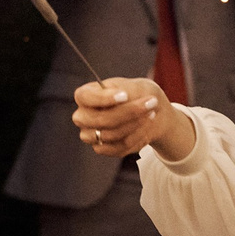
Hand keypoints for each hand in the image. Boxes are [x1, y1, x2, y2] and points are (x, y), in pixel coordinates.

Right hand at [71, 76, 190, 158]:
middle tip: (151, 103)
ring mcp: (89, 135)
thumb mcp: (133, 86)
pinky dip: (137, 137)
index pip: (85, 97)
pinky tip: (147, 126)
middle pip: (101, 119)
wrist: (148, 111)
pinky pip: (119, 148)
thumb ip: (126, 90)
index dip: (104, 98)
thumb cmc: (136, 94)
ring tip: (152, 113)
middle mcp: (82, 116)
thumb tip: (124, 101)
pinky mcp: (101, 149)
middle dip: (129, 112)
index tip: (125, 95)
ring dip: (137, 124)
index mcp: (84, 95)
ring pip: (112, 135)